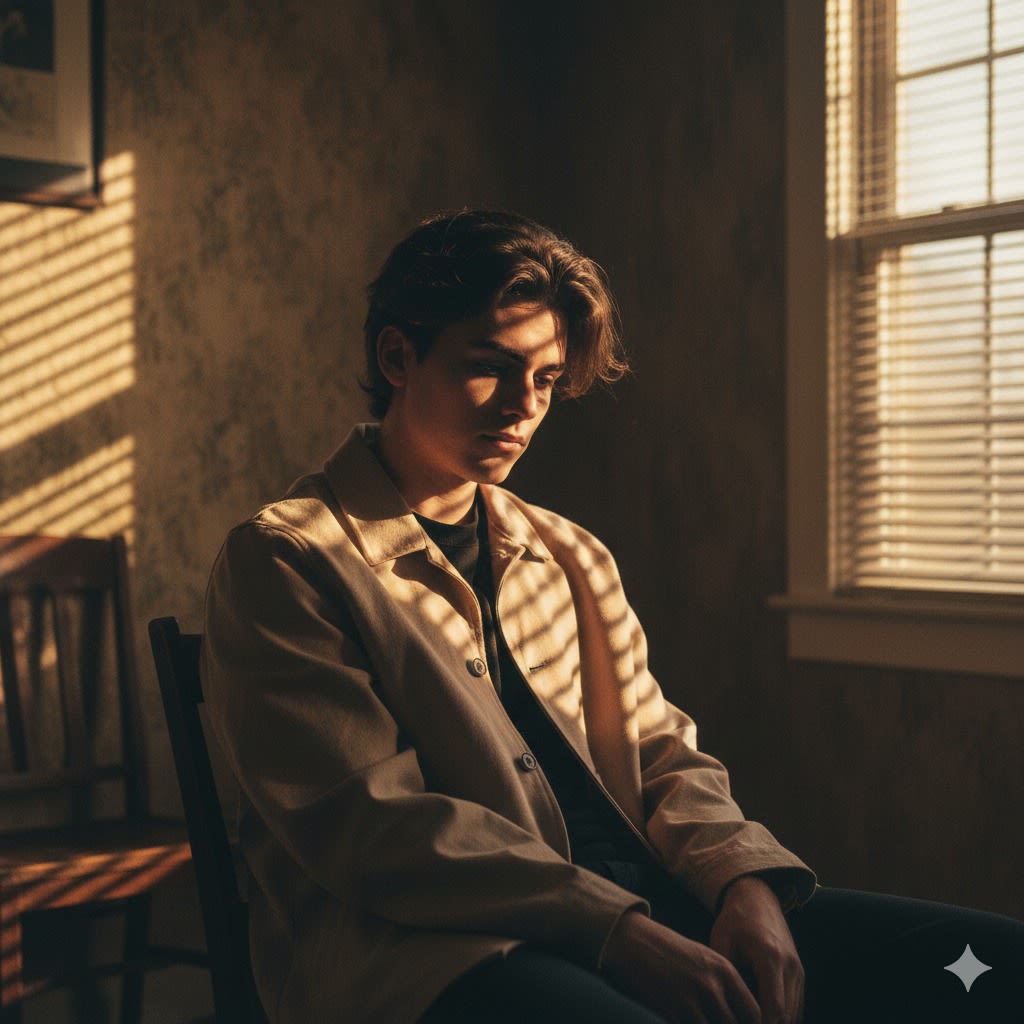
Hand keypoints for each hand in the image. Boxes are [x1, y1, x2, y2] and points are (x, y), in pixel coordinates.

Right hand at [603, 910, 760, 1023]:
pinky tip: (683, 1021)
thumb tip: (736, 1015)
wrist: (630, 939)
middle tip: (716, 1020)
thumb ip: (722, 987)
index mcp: (725, 971)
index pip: (755, 1013)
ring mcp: (694, 996)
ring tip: (699, 1019)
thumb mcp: (702, 961)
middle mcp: (714, 984)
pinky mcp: (675, 1008)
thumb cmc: (666, 952)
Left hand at [709, 876, 803, 1023]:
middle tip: (741, 1023)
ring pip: (793, 1014)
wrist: (757, 898)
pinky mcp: (799, 974)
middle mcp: (790, 966)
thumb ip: (726, 977)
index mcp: (770, 957)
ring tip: (748, 1020)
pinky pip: (795, 1006)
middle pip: (786, 1016)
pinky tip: (761, 1016)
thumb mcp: (721, 943)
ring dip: (775, 1023)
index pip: (773, 1007)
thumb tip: (722, 1006)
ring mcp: (798, 971)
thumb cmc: (734, 921)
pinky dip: (782, 1017)